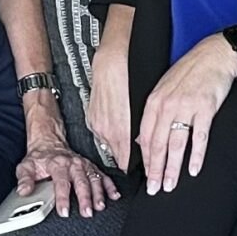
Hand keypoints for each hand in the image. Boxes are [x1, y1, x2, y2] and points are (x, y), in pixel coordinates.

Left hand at [18, 122, 118, 217]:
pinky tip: (114, 195)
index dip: (63, 197)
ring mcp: (83, 165)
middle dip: (85, 198)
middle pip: (81, 181)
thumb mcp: (26, 166)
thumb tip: (23, 191)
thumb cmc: (39, 158)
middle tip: (87, 212)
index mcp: (57, 163)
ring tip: (100, 206)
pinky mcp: (91, 167)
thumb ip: (24, 179)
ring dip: (98, 193)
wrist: (49, 142)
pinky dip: (110, 186)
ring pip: (94, 179)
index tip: (64, 211)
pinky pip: (103, 176)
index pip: (61, 182)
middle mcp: (73, 164)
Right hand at [88, 38, 132, 170]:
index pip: (126, 160)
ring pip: (110, 144)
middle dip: (128, 161)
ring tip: (129, 147)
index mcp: (119, 130)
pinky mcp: (92, 118)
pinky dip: (110, 135)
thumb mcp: (142, 107)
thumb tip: (145, 143)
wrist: (112, 62)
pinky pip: (102, 133)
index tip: (144, 173)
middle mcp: (106, 130)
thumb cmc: (129, 80)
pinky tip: (118, 130)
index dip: (136, 167)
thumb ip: (141, 130)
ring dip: (119, 148)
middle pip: (118, 155)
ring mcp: (97, 124)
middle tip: (140, 165)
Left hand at [136, 36, 236, 192]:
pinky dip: (196, 155)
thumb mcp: (164, 88)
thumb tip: (142, 139)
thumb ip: (154, 112)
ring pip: (176, 144)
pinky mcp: (206, 108)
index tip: (145, 176)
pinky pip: (200, 137)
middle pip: (158, 144)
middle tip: (154, 189)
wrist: (214, 55)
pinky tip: (194, 169)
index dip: (144, 160)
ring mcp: (187, 107)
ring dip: (173, 168)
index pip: (145, 137)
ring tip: (171, 184)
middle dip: (155, 170)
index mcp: (154, 101)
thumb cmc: (190, 72)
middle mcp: (168, 105)